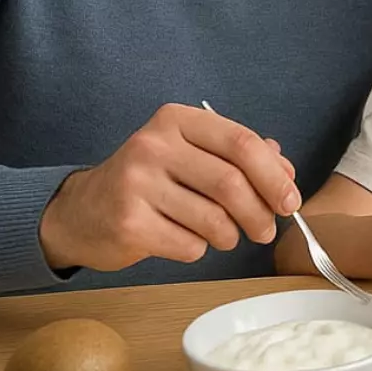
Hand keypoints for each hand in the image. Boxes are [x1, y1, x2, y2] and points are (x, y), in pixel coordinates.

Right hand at [38, 104, 302, 271]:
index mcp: (176, 120)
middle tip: (267, 231)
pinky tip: (187, 241)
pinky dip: (200, 249)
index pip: (242, 143)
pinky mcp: (128, 223)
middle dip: (261, 213)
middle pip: (232, 183)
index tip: (291, 201)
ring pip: (214, 219)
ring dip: (231, 236)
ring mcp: (136, 184)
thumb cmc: (149, 182)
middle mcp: (153, 145)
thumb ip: (239, 156)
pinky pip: (189, 245)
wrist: (80, 212)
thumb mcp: (191, 154)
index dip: (275, 176)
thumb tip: (286, 171)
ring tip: (226, 237)